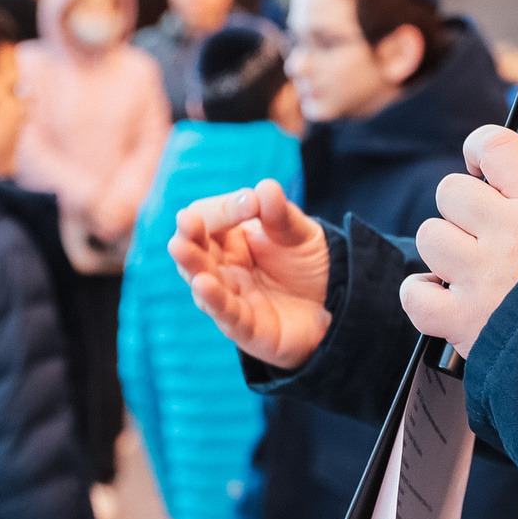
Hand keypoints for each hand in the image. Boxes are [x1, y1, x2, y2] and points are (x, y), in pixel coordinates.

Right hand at [170, 179, 331, 367]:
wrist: (337, 305)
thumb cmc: (308, 266)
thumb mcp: (300, 234)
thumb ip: (281, 216)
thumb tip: (265, 188)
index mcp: (230, 241)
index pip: (209, 220)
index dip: (224, 210)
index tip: (252, 203)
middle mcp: (223, 270)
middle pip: (195, 253)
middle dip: (189, 238)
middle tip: (187, 222)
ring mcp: (232, 300)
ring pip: (203, 284)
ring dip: (192, 266)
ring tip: (180, 248)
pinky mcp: (247, 330)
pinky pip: (227, 316)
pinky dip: (214, 301)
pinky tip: (203, 285)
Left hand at [404, 126, 517, 356]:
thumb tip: (515, 194)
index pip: (496, 146)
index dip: (480, 149)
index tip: (480, 164)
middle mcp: (507, 234)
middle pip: (451, 190)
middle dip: (463, 209)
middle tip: (485, 232)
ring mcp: (480, 277)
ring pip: (430, 236)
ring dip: (445, 251)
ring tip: (471, 270)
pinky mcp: (461, 320)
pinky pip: (415, 295)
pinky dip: (423, 296)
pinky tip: (444, 297)